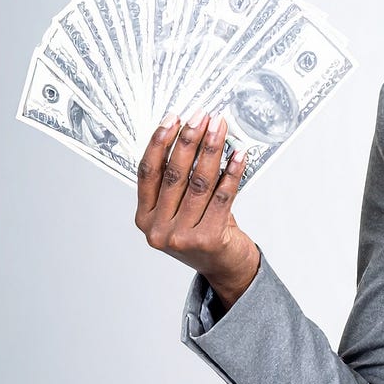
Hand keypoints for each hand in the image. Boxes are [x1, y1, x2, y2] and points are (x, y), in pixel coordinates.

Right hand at [135, 112, 259, 307]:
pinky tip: (239, 155)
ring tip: (220, 128)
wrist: (225, 267)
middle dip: (189, 139)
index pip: (148, 172)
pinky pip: (223, 197)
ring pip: (199, 182)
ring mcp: (181, 237)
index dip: (160, 142)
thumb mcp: (179, 210)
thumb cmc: (202, 231)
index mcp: (144, 217)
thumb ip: (177, 182)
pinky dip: (232, 172)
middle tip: (201, 116)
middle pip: (174, 173)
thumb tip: (193, 135)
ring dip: (212, 150)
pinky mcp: (208, 239)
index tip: (173, 118)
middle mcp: (157, 229)